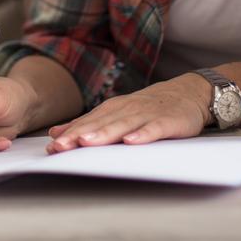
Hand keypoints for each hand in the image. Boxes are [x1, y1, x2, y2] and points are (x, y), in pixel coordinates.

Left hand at [46, 74, 211, 153]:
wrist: (187, 93)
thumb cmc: (148, 108)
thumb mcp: (116, 113)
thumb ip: (88, 123)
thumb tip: (55, 133)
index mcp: (113, 109)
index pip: (88, 122)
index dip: (70, 134)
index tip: (52, 147)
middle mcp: (127, 109)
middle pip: (101, 123)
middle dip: (80, 134)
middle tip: (62, 146)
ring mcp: (147, 114)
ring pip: (123, 125)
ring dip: (104, 133)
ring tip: (87, 142)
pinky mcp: (167, 121)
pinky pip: (153, 129)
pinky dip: (142, 134)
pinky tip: (131, 142)